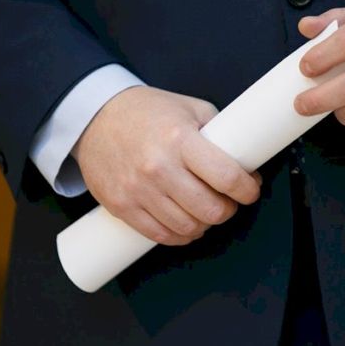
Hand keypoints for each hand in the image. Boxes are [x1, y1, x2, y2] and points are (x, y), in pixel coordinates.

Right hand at [72, 86, 260, 245]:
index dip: (247, 189)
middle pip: (210, 210)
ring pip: (188, 228)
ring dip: (205, 224)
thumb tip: (246, 161)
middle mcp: (159, 167)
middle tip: (229, 201)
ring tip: (206, 211)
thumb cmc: (147, 112)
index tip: (250, 189)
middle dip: (228, 209)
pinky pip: (160, 236)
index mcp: (179, 139)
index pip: (226, 177)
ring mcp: (138, 190)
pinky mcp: (122, 206)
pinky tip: (186, 224)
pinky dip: (180, 235)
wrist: (94, 117)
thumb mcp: (189, 109)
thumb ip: (218, 133)